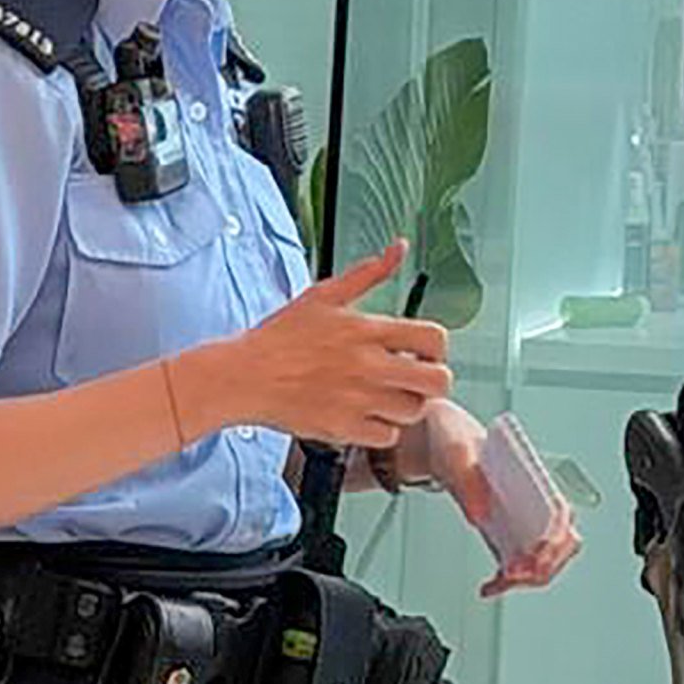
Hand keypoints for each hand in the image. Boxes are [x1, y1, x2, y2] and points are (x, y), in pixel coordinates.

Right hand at [204, 247, 449, 450]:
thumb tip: (399, 247)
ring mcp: (358, 400)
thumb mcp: (325, 295)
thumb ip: (369, 273)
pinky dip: (382, 429)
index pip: (434, 338)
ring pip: (414, 411)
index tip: (422, 353)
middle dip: (432, 380)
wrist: (245, 376)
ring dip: (406, 405)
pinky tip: (367, 415)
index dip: (436, 348)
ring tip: (386, 397)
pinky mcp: (344, 428)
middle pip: (438, 381)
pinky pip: (388, 437)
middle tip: (414, 380)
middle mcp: (369, 366)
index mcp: (367, 330)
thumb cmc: (281, 336)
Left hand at [389, 400, 585, 600]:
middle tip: (515, 575)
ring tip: (499, 582)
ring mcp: (521, 517)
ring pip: (543, 558)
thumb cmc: (453, 436)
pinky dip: (508, 580)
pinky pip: (519, 563)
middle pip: (560, 542)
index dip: (556, 537)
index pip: (561, 511)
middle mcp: (534, 497)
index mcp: (531, 473)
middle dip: (543, 565)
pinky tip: (491, 584)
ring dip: (528, 577)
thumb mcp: (456, 449)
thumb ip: (468, 479)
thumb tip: (480, 513)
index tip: (537, 553)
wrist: (435, 441)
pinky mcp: (504, 531)